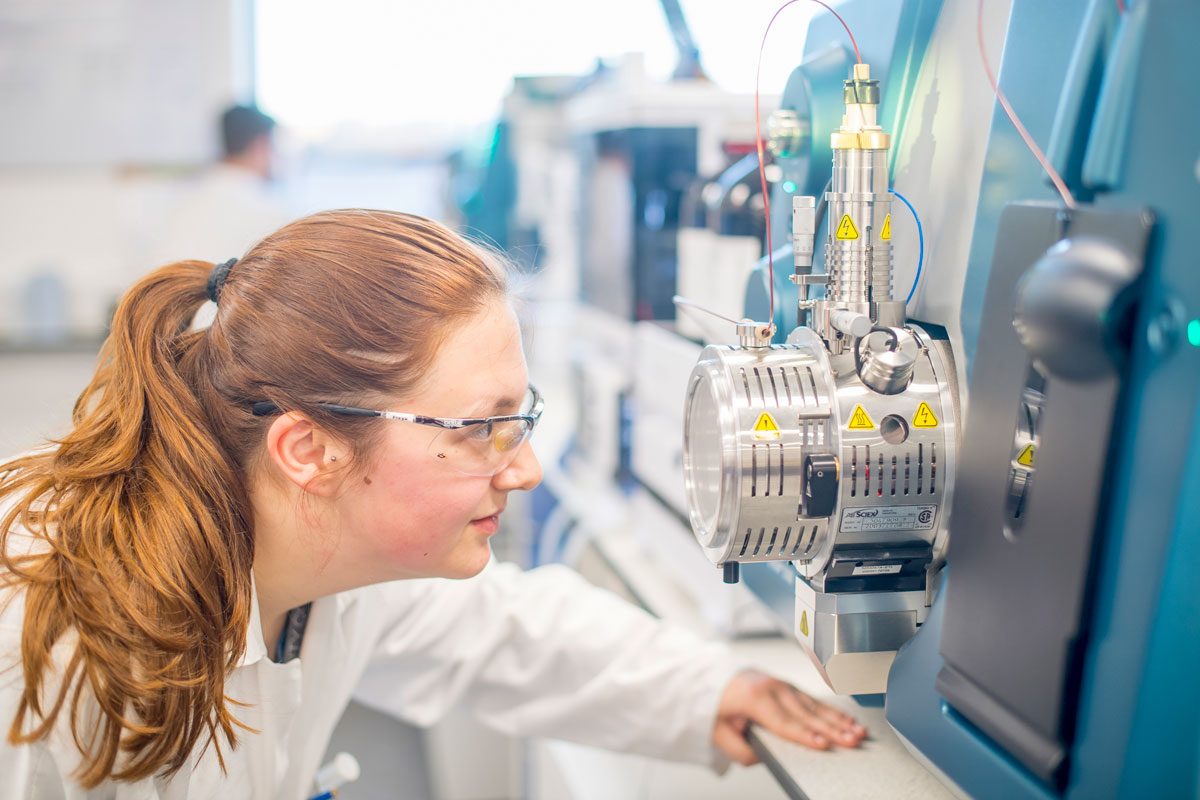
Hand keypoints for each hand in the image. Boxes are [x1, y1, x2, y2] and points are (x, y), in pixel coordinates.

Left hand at [713, 669, 867, 765]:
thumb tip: (761, 758)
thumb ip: (738, 749)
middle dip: (832, 729)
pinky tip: (848, 719)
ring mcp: (782, 685)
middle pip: (806, 714)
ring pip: (814, 705)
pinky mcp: (788, 686)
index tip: (823, 744)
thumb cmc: (715, 705)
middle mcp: (771, 688)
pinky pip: (813, 699)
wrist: (713, 678)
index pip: (784, 721)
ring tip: (858, 731)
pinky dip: (832, 710)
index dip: (805, 734)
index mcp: (754, 698)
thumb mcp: (716, 731)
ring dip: (838, 720)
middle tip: (853, 740)